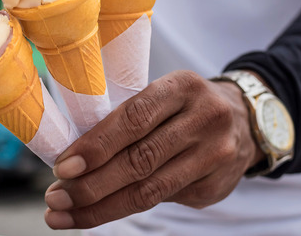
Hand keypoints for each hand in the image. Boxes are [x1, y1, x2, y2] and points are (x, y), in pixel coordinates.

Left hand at [44, 70, 264, 228]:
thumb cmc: (183, 106)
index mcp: (182, 87)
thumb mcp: (163, 94)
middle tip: (56, 198)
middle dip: (91, 185)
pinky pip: (164, 201)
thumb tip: (73, 158)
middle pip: (140, 160)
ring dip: (101, 207)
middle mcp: (204, 119)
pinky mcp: (216, 186)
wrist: (244, 120)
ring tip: (65, 214)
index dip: (95, 146)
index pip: (134, 118)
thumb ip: (127, 118)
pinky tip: (101, 210)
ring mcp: (215, 155)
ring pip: (149, 191)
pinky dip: (126, 207)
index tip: (62, 167)